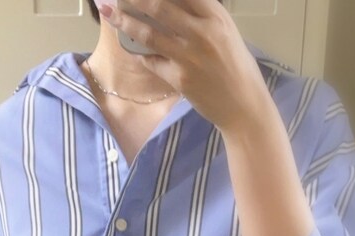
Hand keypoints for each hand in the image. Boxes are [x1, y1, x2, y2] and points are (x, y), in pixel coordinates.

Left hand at [98, 0, 268, 133]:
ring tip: (110, 14)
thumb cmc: (236, 66)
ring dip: (126, 22)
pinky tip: (132, 47)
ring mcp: (189, 57)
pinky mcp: (180, 79)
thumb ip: (201, 14)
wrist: (244, 105)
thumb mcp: (225, 31)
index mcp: (216, 15)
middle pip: (159, 6)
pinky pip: (152, 62)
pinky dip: (141, 54)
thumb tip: (173, 4)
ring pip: (149, 34)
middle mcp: (202, 32)